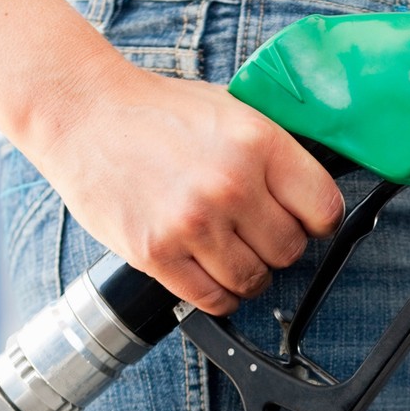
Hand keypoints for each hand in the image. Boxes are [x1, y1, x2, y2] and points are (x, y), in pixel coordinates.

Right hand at [27, 60, 344, 315]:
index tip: (306, 222)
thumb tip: (310, 191)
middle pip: (290, 250)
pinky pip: (212, 299)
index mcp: (258, 143)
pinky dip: (218, 294)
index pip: (324, 209)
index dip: (318, 221)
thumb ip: (273, 151)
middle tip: (255, 233)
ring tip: (230, 252)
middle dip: (278, 246)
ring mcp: (193, 223)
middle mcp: (231, 185)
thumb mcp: (230, 111)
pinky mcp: (157, 253)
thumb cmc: (157, 112)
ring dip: (248, 274)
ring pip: (254, 280)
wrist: (85, 115)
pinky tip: (209, 272)